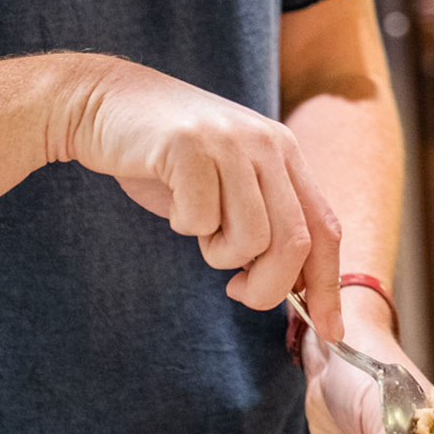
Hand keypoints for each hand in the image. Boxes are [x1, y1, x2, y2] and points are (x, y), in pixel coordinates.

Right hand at [64, 57, 341, 329]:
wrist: (104, 102)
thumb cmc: (166, 158)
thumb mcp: (229, 184)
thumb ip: (265, 222)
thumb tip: (296, 290)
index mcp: (285, 153)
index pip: (325, 228)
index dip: (329, 285)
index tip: (330, 330)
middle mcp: (267, 143)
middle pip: (294, 242)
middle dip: (267, 287)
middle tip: (236, 290)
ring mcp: (229, 142)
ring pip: (250, 238)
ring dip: (218, 252)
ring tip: (197, 224)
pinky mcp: (188, 146)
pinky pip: (200, 220)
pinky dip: (184, 225)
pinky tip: (173, 200)